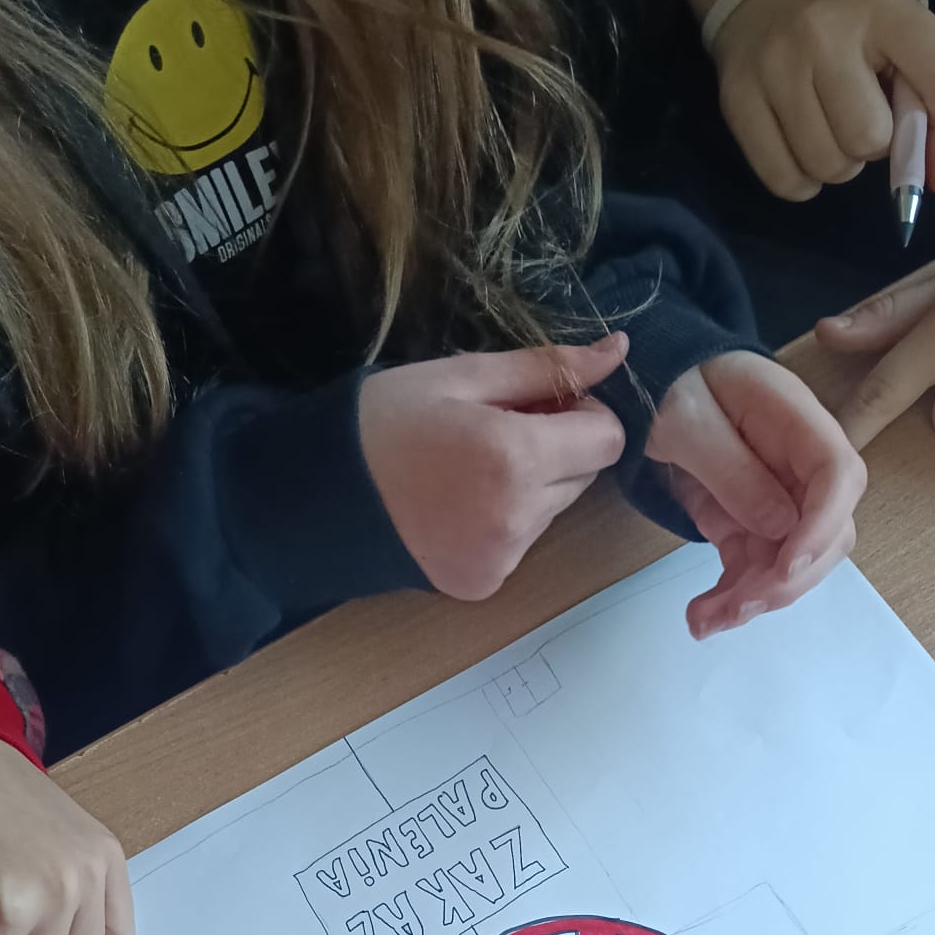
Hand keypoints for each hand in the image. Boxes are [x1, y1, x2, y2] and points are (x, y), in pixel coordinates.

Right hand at [359, 333, 627, 598]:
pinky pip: (522, 544)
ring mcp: (501, 558)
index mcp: (515, 457)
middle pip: (584, 476)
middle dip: (555, 450)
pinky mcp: (484, 583)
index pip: (608, 439)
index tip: (543, 405)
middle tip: (495, 434)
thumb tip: (617, 351)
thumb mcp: (461, 375)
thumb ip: (545, 367)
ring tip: (469, 472)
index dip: (584, 415)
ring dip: (530, 487)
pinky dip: (504, 523)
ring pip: (554, 511)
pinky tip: (457, 507)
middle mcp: (517, 517)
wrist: (317, 498)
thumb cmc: (385, 421)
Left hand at [647, 352, 865, 636]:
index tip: (786, 566)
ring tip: (704, 621)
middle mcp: (800, 464)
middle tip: (736, 606)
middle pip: (829, 532)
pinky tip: (702, 617)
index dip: (822, 526)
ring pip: (793, 564)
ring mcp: (779, 497)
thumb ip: (731, 467)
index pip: (839, 475)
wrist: (652, 386)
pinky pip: (755, 569)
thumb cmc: (671, 385)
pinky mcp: (750, 523)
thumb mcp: (686, 417)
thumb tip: (779, 525)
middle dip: (787, 579)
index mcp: (796, 420)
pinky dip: (733, 598)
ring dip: (755, 600)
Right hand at [713, 0, 934, 200]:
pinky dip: (804, 182)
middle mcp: (822, 30)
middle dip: (876, 145)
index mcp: (878, 2)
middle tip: (863, 121)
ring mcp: (774, 67)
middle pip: (870, 137)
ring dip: (840, 164)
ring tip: (831, 132)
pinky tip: (803, 153)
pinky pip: (786, 180)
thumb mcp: (899, 34)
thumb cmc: (848, 25)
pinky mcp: (737, 101)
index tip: (933, 132)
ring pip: (828, 165)